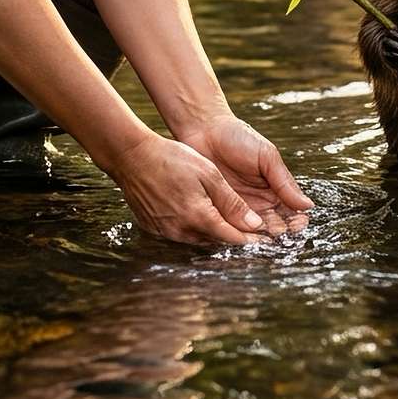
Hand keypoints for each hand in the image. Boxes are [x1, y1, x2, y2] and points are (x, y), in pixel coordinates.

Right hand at [104, 130, 271, 245]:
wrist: (133, 157)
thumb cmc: (173, 159)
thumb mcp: (209, 174)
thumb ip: (231, 202)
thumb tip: (253, 224)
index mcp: (199, 217)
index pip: (231, 238)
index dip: (249, 240)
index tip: (265, 240)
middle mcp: (181, 231)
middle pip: (214, 240)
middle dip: (232, 236)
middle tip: (249, 230)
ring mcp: (165, 232)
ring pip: (198, 239)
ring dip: (212, 232)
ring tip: (226, 222)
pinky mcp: (154, 229)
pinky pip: (180, 234)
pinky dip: (193, 227)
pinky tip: (197, 214)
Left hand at [178, 115, 313, 236]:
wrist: (204, 130)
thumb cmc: (238, 137)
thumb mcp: (266, 156)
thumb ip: (285, 182)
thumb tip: (308, 205)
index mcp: (273, 190)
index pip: (290, 213)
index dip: (296, 222)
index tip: (298, 226)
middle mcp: (257, 203)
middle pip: (272, 227)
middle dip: (277, 234)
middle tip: (278, 235)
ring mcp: (236, 209)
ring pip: (251, 232)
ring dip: (257, 238)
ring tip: (260, 238)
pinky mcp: (217, 212)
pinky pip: (228, 229)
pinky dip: (235, 236)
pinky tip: (240, 238)